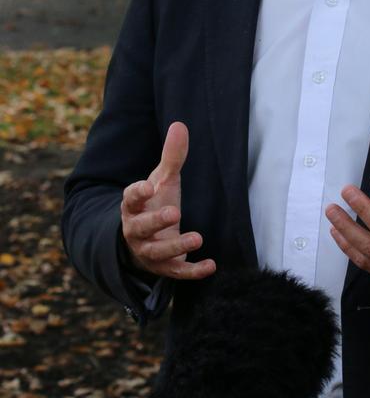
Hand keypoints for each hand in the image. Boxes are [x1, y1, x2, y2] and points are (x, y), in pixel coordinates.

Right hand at [120, 122, 215, 279]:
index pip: (130, 199)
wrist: (144, 240)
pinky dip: (193, 271)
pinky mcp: (164, 268)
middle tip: (174, 213)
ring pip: (158, 253)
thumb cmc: (155, 203)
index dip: (137, 193)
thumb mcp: (162, 181)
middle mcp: (136, 230)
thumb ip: (171, 157)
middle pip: (141, 228)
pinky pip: (177, 272)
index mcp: (133, 207)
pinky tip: (210, 265)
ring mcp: (149, 251)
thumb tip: (180, 125)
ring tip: (197, 238)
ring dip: (176, 247)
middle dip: (156, 221)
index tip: (148, 187)